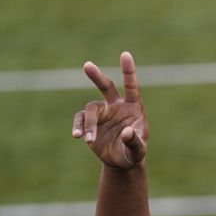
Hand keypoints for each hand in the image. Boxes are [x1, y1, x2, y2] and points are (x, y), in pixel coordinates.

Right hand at [72, 51, 147, 169]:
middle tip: (87, 65)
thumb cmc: (133, 152)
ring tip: (90, 141)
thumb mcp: (138, 150)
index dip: (128, 71)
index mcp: (132, 107)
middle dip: (97, 76)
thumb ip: (134, 141)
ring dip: (90, 125)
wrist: (121, 161)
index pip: (131, 86)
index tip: (125, 54)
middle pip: (106, 86)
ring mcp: (102, 112)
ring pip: (91, 110)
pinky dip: (78, 127)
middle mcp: (116, 105)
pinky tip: (77, 136)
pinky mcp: (90, 122)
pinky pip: (81, 120)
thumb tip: (126, 132)